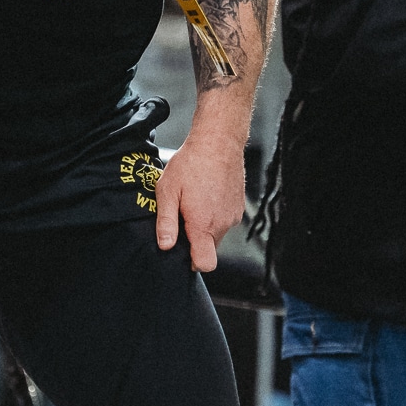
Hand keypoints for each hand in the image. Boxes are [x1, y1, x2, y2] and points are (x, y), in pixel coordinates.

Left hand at [154, 130, 244, 272]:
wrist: (218, 141)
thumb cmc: (191, 163)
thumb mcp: (168, 191)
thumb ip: (166, 222)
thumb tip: (165, 246)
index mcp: (203, 224)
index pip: (205, 264)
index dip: (192, 263)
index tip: (182, 250)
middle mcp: (222, 224)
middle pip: (208, 249)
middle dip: (195, 239)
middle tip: (182, 214)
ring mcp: (234, 216)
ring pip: (216, 234)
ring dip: (204, 226)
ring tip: (194, 200)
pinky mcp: (239, 207)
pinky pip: (224, 221)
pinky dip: (214, 215)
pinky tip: (206, 194)